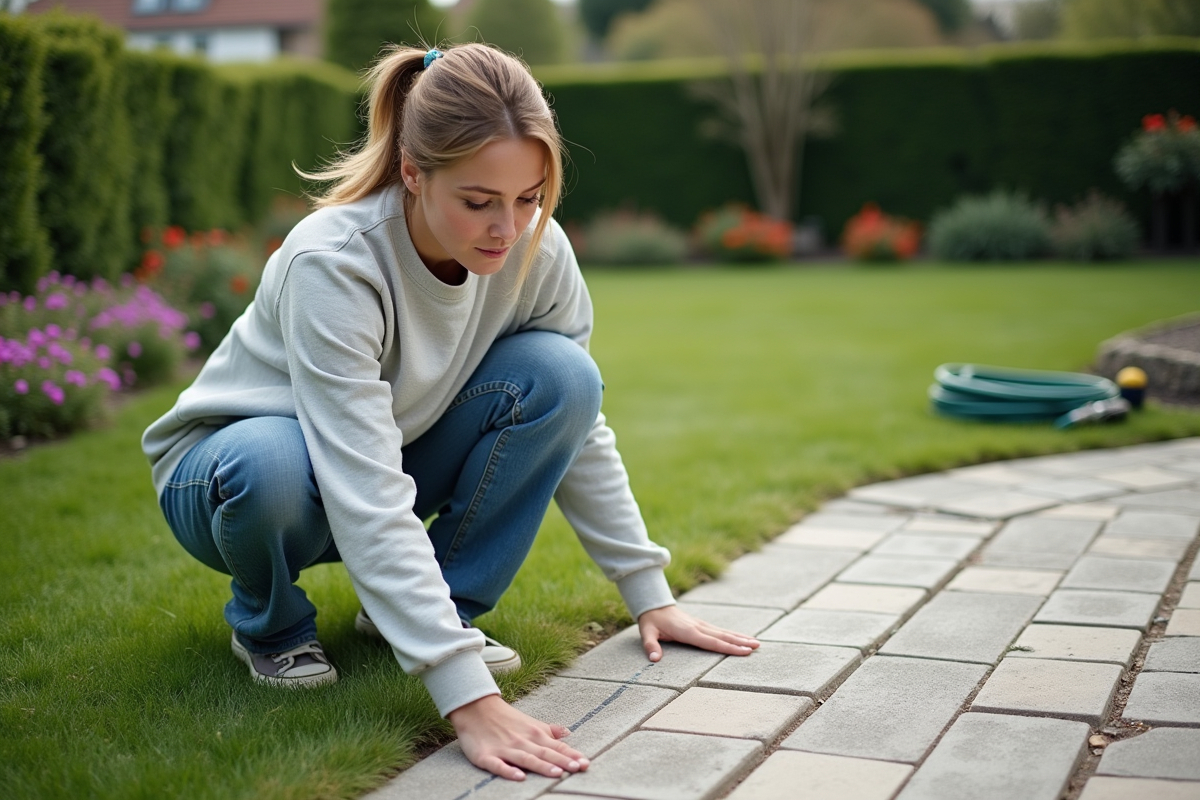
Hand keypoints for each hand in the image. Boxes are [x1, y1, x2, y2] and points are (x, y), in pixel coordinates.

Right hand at [449, 694, 589, 780]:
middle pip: (545, 754)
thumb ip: (549, 730)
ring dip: (542, 766)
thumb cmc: (505, 718)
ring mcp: (505, 749)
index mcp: (534, 734)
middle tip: (578, 769)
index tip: (586, 764)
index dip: (571, 755)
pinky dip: (509, 771)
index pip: (557, 747)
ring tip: (557, 774)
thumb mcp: (530, 722)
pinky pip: (498, 765)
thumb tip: (569, 733)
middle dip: (562, 762)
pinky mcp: (486, 756)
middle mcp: (522, 741)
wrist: (474, 707)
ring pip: (526, 759)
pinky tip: (519, 777)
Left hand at [637, 605, 759, 662]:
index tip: (743, 651)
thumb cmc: (651, 620)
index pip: (711, 642)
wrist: (654, 603)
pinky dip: (732, 635)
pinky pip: (719, 631)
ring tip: (756, 643)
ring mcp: (701, 625)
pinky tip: (741, 638)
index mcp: (687, 631)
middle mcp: (698, 627)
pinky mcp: (701, 624)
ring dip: (740, 638)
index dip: (727, 647)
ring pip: (723, 633)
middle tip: (756, 647)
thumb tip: (654, 659)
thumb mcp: (647, 632)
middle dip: (740, 642)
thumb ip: (651, 646)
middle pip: (722, 637)